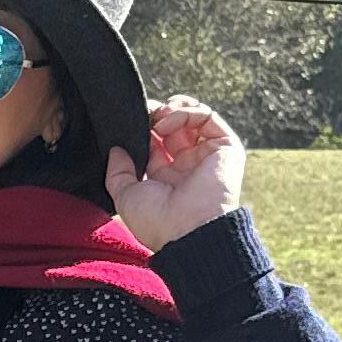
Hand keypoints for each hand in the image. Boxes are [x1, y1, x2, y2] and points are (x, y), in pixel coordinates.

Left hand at [107, 98, 245, 252]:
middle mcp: (188, 164)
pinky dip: (187, 112)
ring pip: (194, 116)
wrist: (189, 232)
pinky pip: (209, 117)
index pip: (156, 140)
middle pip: (174, 125)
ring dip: (173, 109)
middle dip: (157, 113)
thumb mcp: (126, 197)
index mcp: (167, 177)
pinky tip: (167, 124)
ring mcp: (207, 155)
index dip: (143, 126)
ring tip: (157, 118)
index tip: (130, 120)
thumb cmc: (158, 223)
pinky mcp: (226, 148)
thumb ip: (117, 172)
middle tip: (144, 113)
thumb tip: (115, 150)